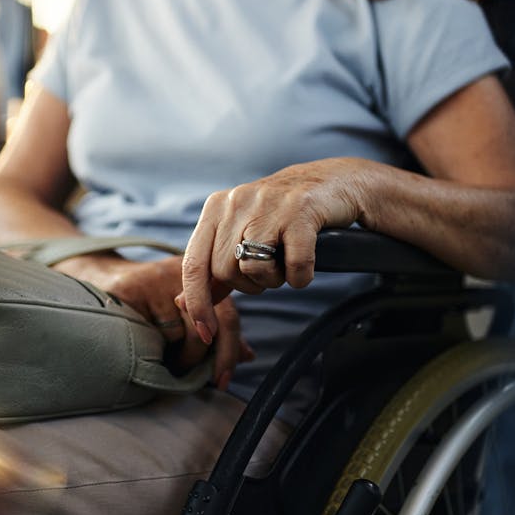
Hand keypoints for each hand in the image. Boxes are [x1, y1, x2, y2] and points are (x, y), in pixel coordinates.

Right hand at [55, 253, 252, 389]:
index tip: (224, 380)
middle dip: (206, 358)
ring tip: (163, 356)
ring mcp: (162, 277)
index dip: (229, 351)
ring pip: (184, 333)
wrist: (102, 278)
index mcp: (207, 279)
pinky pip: (154, 331)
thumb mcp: (187, 317)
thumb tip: (248, 355)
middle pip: (212, 323)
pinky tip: (144, 342)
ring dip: (177, 357)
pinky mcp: (135, 286)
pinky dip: (152, 347)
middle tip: (195, 378)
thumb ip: (217, 332)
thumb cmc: (150, 303)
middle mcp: (190, 273)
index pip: (229, 317)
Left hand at [180, 158, 370, 342]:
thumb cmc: (281, 216)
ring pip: (254, 270)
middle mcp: (236, 202)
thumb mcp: (241, 234)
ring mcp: (268, 205)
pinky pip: (294, 266)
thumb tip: (183, 303)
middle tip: (269, 270)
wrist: (332, 182)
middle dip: (248, 285)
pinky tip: (305, 265)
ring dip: (274, 281)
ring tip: (285, 263)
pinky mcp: (301, 211)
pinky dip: (301, 277)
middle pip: (226, 272)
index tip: (205, 333)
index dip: (198, 303)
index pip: (193, 264)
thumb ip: (212, 268)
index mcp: (216, 208)